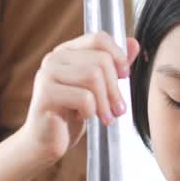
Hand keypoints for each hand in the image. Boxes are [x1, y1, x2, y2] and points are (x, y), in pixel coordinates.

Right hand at [17, 33, 139, 164]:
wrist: (46, 141)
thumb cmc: (70, 114)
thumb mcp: (97, 88)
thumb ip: (112, 66)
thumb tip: (134, 44)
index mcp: (66, 52)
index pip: (98, 38)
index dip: (118, 56)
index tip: (125, 76)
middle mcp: (54, 59)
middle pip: (100, 60)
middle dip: (115, 88)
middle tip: (119, 109)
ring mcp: (47, 75)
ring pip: (93, 76)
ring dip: (105, 102)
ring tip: (106, 117)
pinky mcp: (46, 95)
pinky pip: (83, 97)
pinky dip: (91, 111)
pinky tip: (85, 118)